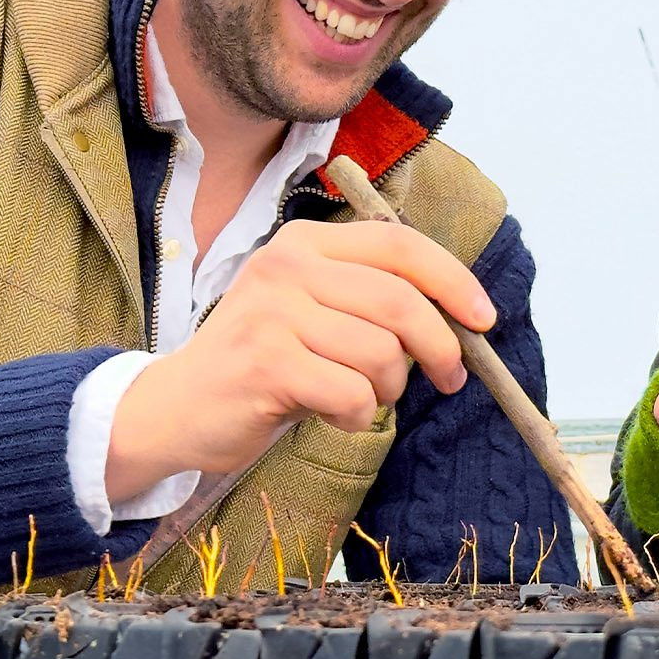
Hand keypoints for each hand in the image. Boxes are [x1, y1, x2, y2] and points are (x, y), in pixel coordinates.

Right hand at [104, 219, 494, 499]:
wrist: (174, 408)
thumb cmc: (264, 362)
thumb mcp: (312, 309)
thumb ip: (372, 299)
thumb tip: (461, 315)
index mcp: (304, 243)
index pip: (399, 244)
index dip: (453, 280)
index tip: (484, 319)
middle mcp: (285, 266)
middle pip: (400, 301)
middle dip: (440, 348)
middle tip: (450, 378)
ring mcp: (272, 313)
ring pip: (381, 354)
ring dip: (387, 389)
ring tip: (359, 395)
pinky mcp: (265, 364)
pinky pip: (352, 394)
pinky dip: (356, 416)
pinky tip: (330, 414)